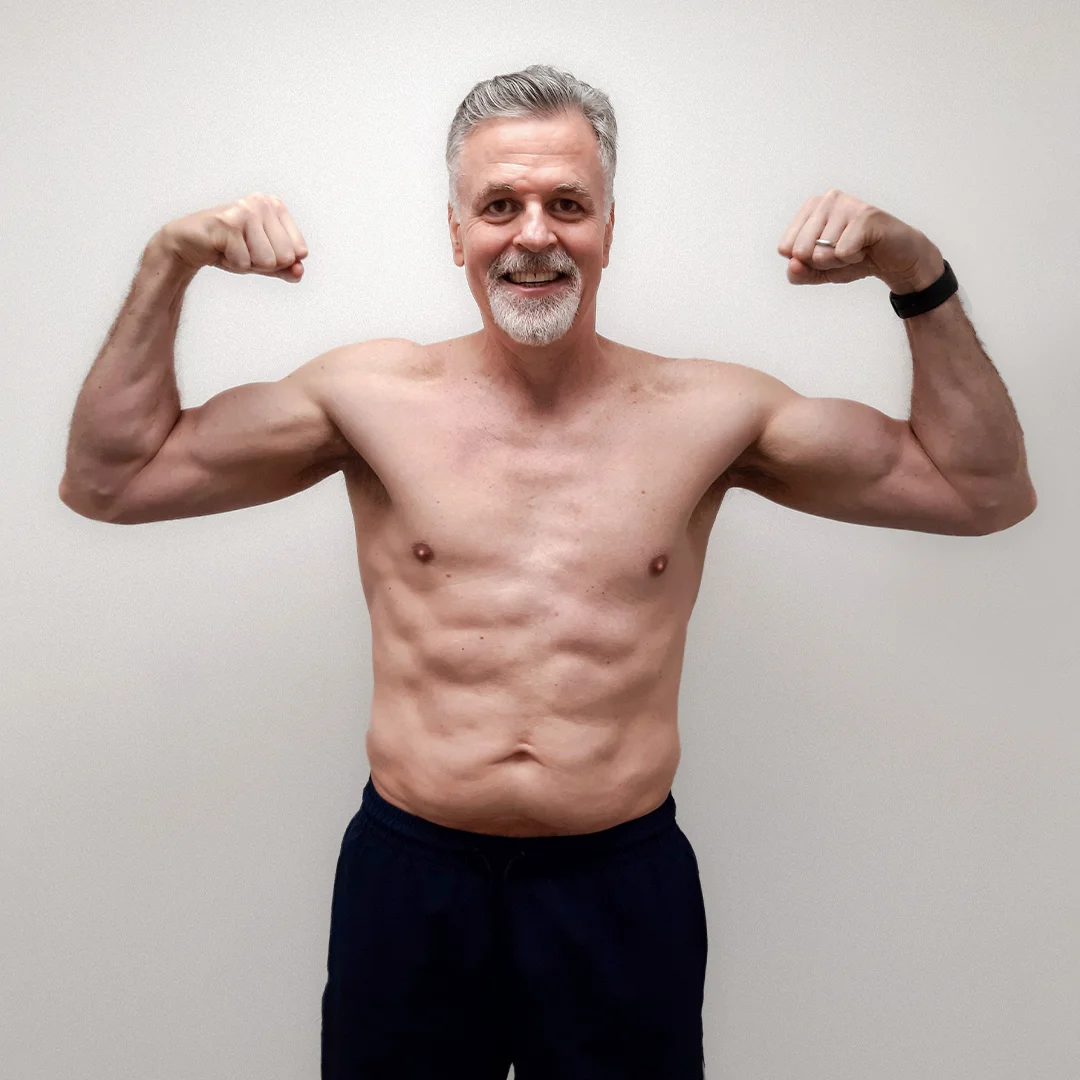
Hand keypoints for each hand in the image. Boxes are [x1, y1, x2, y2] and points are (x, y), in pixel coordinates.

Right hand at [151, 192, 308, 281]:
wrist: (190, 244)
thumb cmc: (229, 248)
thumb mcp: (263, 261)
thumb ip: (286, 268)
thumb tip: (300, 271)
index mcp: (276, 206)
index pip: (299, 251)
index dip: (280, 261)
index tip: (258, 249)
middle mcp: (262, 203)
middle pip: (286, 257)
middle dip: (263, 263)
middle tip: (243, 250)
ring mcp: (245, 210)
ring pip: (267, 260)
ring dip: (247, 263)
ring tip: (232, 249)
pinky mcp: (228, 223)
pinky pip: (245, 262)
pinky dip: (232, 263)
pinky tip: (221, 248)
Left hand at [777, 189, 943, 292]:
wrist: (894, 260)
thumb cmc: (855, 258)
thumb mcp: (819, 272)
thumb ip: (799, 273)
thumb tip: (792, 264)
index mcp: (810, 209)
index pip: (786, 248)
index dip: (805, 262)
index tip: (827, 252)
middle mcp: (826, 200)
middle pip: (801, 250)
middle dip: (822, 263)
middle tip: (843, 252)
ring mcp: (846, 204)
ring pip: (822, 253)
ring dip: (841, 261)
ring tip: (857, 248)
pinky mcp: (864, 215)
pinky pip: (842, 252)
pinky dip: (853, 259)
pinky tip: (866, 247)